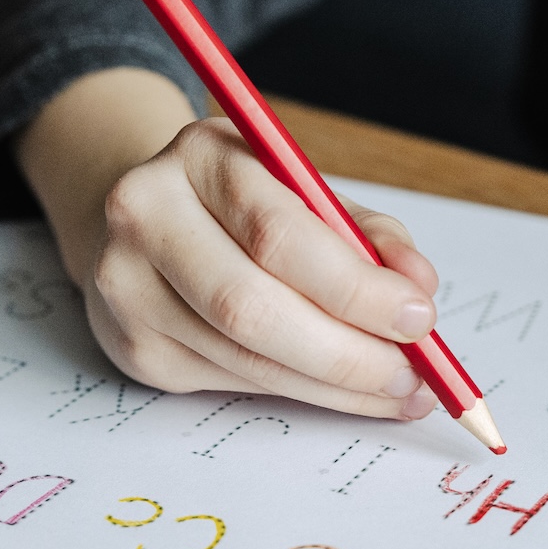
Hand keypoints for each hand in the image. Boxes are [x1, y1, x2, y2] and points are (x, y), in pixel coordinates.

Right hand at [16, 68, 439, 416]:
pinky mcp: (135, 347)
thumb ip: (371, 236)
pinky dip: (300, 391)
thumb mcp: (311, 192)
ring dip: (334, 386)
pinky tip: (342, 390)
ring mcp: (129, 287)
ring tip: (395, 392)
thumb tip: (418, 289)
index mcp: (201, 156)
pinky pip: (232, 382)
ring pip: (244, 358)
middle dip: (346, 353)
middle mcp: (147, 217)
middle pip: (248, 307)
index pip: (278, 233)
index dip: (354, 286)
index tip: (419, 317)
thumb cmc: (249, 204)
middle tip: (411, 377)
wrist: (152, 219)